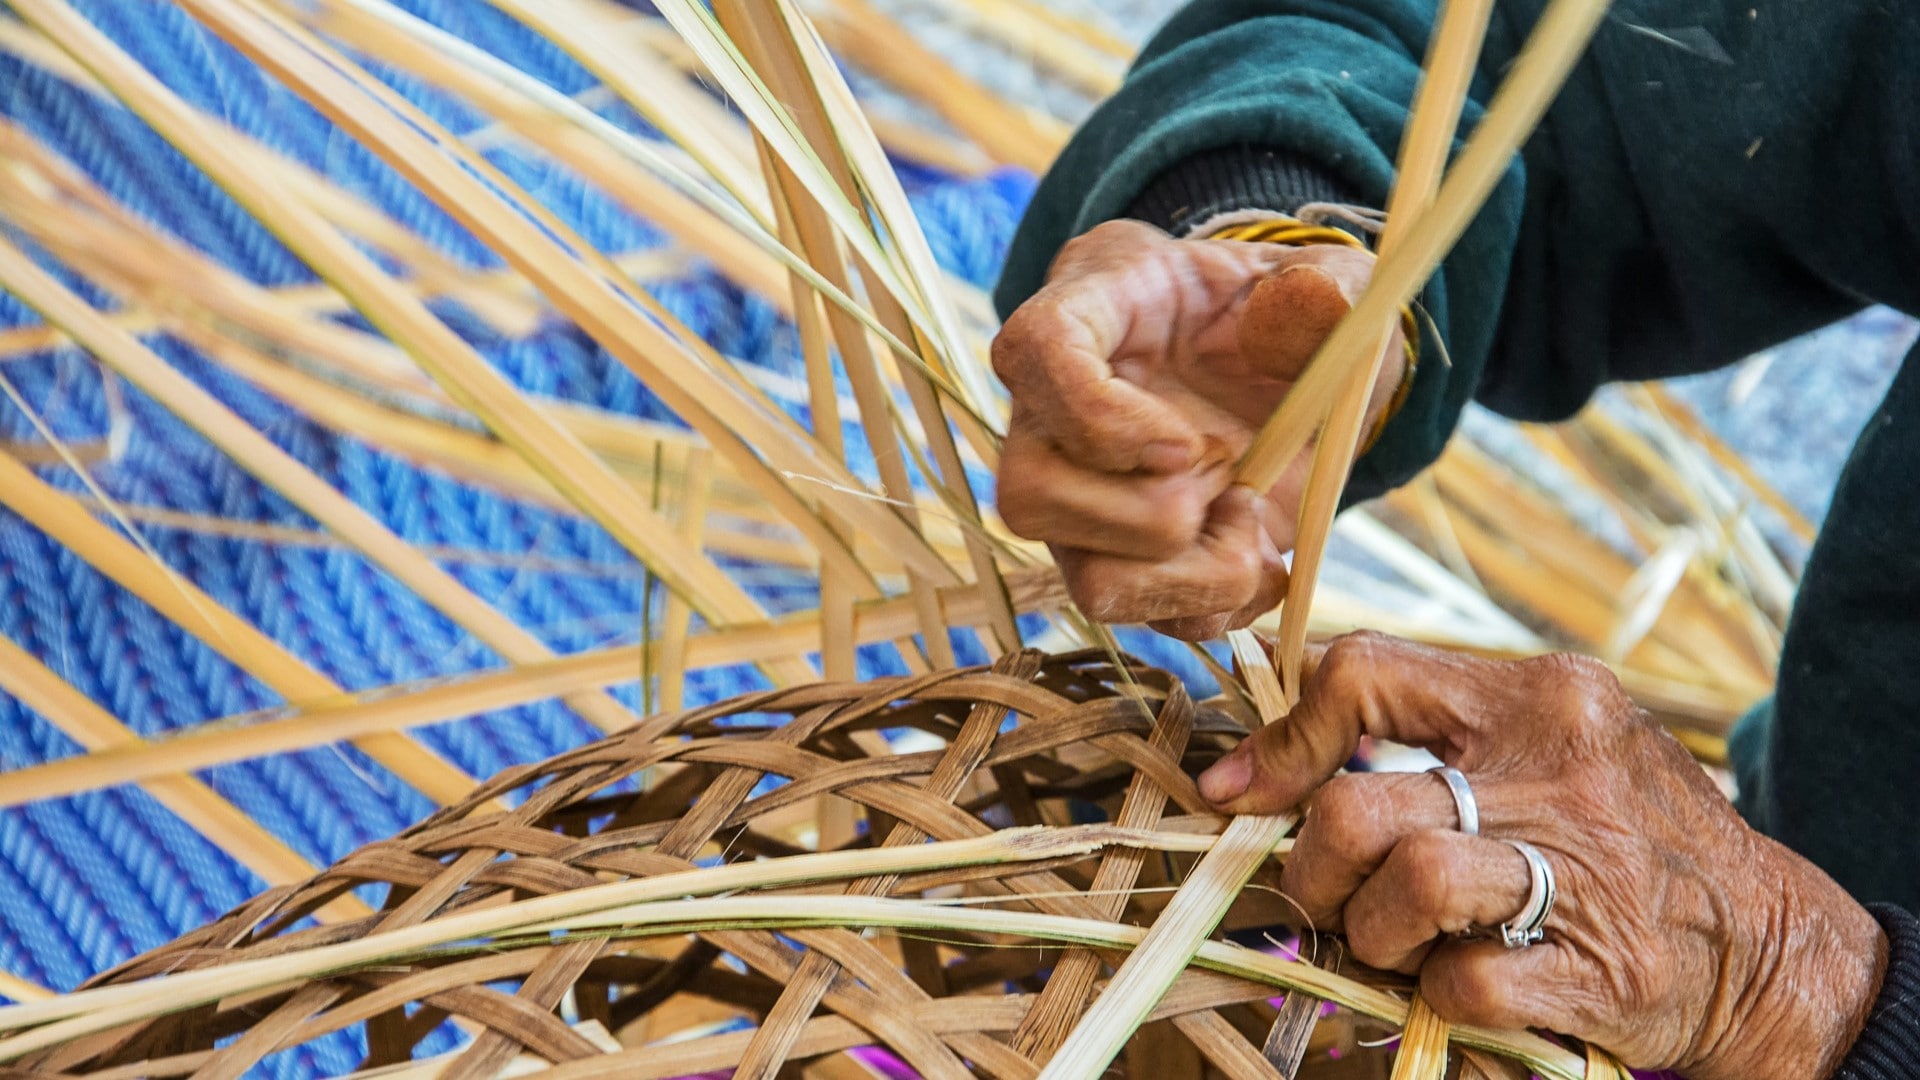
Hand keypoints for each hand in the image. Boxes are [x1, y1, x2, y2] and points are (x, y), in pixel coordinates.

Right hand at [991, 220, 1404, 639]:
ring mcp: (1076, 499)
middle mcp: (1052, 417)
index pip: (1032, 354)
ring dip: (1190, 575)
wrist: (1279, 373)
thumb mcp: (1322, 285)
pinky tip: (1258, 554)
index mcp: (1086, 312)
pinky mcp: (1115, 558)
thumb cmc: (1279, 315)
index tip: (1190, 444)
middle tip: (1226, 469)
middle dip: (1153, 514)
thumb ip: (1324, 286)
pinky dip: (1216, 604)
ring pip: (1084, 579)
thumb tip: (1310, 300)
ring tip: (1249, 522)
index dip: (1099, 417)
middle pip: (1031, 494)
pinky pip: (1142, 619)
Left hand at [1198, 632, 1885, 1079]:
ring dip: (1368, 935)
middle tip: (1324, 898)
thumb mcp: (1542, 741)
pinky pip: (1461, 984)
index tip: (1238, 792)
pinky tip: (1458, 982)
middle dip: (1311, 870)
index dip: (1279, 741)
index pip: (1362, 675)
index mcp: (1540, 697)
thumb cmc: (1618, 830)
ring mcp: (1585, 873)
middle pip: (1358, 807)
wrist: (1762, 939)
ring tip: (1393, 943)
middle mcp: (1562, 772)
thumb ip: (1416, 729)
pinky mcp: (1599, 973)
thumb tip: (1244, 767)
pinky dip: (1434, 994)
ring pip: (1403, 889)